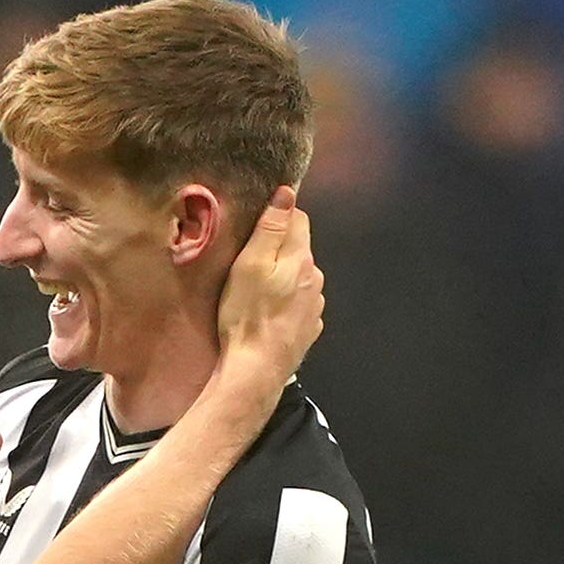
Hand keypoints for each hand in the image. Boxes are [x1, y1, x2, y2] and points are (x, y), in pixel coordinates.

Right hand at [214, 185, 322, 386]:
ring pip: (300, 278)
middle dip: (280, 249)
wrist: (256, 369)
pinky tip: (269, 314)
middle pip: (300, 249)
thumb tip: (287, 193)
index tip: (256, 226)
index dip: (278, 216)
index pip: (299, 218)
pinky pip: (300, 304)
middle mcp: (316, 278)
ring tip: (258, 291)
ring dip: (284, 277)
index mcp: (302, 258)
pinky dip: (287, 303)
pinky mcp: (309, 329)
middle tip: (250, 261)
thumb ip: (270, 228)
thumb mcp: (249, 265)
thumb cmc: (247, 315)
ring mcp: (315, 306)